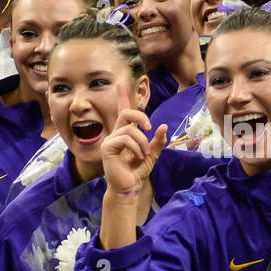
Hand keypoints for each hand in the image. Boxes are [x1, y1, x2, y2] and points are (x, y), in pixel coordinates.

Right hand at [101, 82, 167, 199]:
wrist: (130, 187)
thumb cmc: (137, 172)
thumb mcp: (152, 154)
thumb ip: (158, 141)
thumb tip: (163, 127)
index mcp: (125, 134)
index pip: (123, 112)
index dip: (122, 97)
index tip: (120, 83)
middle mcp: (116, 134)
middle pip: (127, 112)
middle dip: (141, 117)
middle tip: (150, 129)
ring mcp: (110, 141)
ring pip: (130, 129)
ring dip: (142, 142)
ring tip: (145, 154)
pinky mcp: (107, 148)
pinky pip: (124, 139)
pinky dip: (135, 147)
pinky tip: (138, 157)